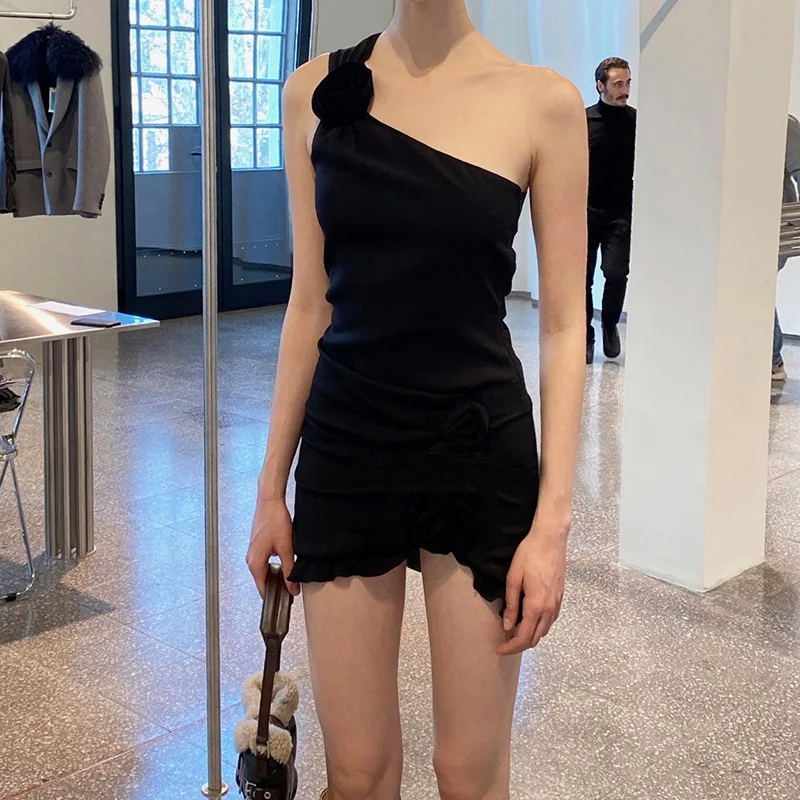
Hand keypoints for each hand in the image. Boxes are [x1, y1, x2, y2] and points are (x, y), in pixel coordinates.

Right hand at [246, 496, 300, 597]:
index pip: (262, 588)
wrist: (270, 501)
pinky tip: (285, 561)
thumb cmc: (275, 521)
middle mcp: (250, 559)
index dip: (275, 596)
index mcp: (255, 563)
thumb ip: (289, 570)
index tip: (286, 600)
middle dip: (277, 585)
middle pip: (263, 580)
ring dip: (276, 574)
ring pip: (264, 570)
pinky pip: (264, 561)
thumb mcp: (286, 548)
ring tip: (290, 575)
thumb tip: (293, 588)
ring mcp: (253, 552)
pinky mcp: (257, 545)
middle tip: (292, 588)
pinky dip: (274, 565)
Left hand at [497, 513, 568, 655]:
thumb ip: (512, 604)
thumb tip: (508, 626)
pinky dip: (539, 627)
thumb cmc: (529, 554)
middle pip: (536, 638)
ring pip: (544, 631)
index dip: (510, 647)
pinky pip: (550, 620)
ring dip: (530, 636)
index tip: (499, 649)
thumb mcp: (513, 578)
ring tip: (514, 632)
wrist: (550, 539)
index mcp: (536, 605)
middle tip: (504, 643)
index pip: (524, 637)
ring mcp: (557, 603)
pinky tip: (529, 620)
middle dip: (519, 645)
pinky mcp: (560, 597)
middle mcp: (549, 609)